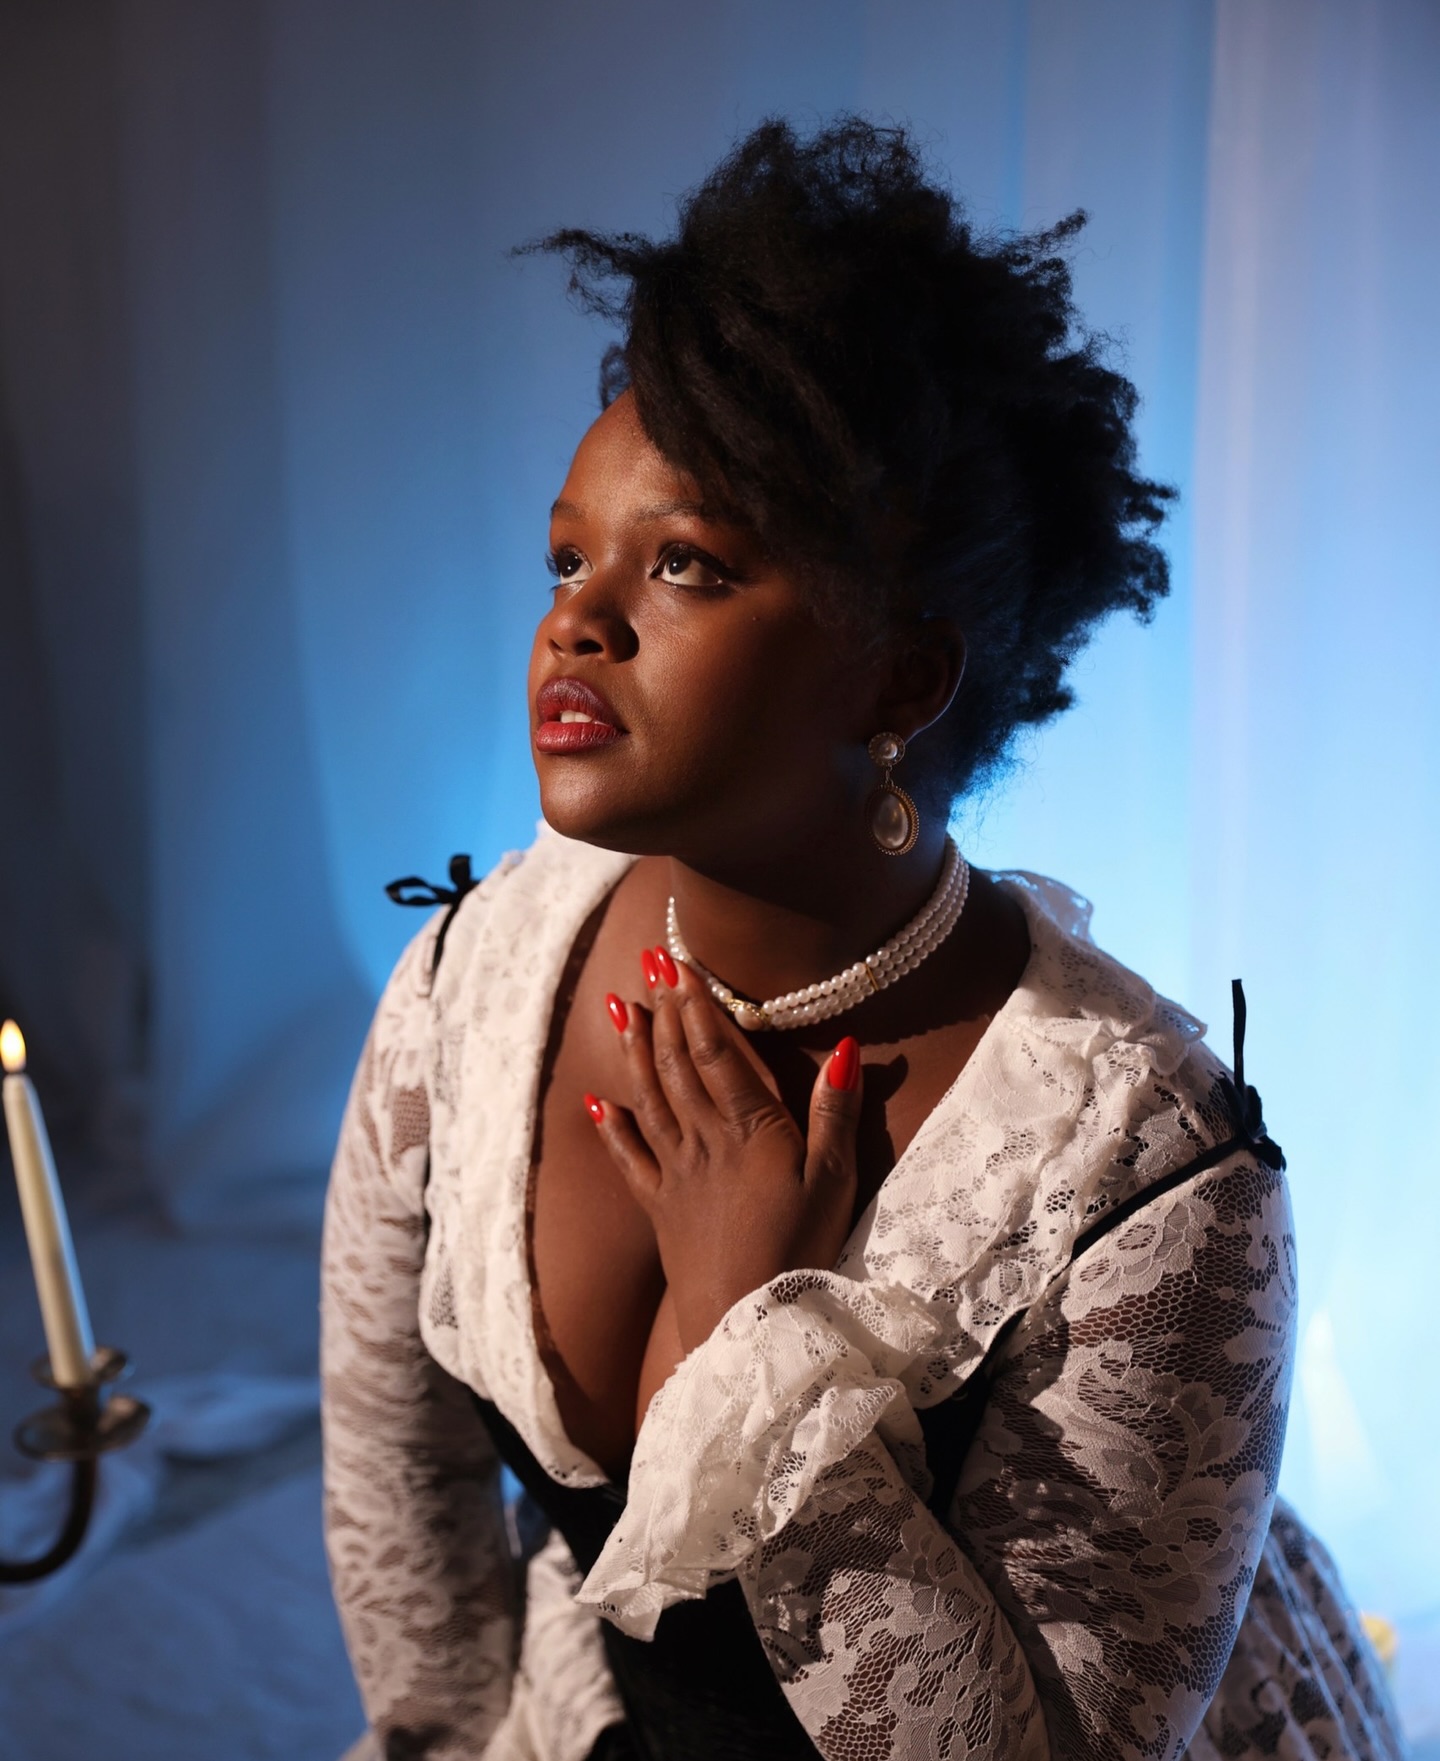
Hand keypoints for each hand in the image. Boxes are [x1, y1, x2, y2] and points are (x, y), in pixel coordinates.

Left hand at [586, 951, 862, 1355]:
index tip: (680, 964)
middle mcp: (702, 1141)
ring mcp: (674, 1172)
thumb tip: (843, 1047)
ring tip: (618, 1007)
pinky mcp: (658, 1206)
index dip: (697, 1005)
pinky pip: (628, 1158)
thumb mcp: (834, 1181)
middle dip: (663, 1011)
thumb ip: (835, 1112)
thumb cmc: (800, 1252)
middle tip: (648, 964)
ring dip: (633, 1050)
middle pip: (676, 1064)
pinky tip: (598, 1102)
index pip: (716, 1053)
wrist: (746, 1324)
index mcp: (748, 1130)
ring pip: (648, 1098)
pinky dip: (611, 1127)